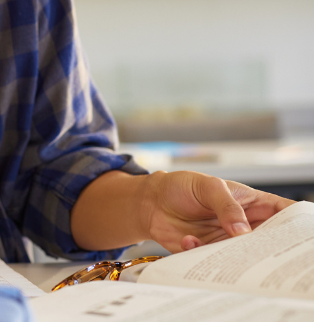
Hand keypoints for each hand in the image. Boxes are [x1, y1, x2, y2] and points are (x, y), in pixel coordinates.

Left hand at [142, 170, 293, 252]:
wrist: (152, 200)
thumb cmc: (183, 186)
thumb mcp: (207, 186)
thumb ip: (226, 205)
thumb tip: (243, 231)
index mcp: (253, 204)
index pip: (284, 214)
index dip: (294, 225)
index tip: (295, 238)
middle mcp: (244, 226)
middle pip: (268, 242)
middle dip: (267, 250)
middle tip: (259, 253)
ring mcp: (227, 241)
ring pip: (243, 257)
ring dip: (233, 257)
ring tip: (220, 248)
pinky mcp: (208, 252)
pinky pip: (213, 261)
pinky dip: (203, 255)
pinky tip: (188, 240)